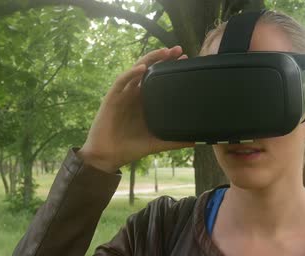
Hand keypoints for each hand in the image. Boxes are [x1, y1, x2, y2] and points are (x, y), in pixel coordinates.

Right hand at [78, 46, 192, 172]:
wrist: (108, 156)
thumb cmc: (131, 148)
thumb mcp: (157, 143)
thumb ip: (175, 141)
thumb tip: (196, 141)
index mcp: (146, 102)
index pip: (160, 78)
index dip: (170, 67)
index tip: (185, 59)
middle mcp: (135, 94)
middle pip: (150, 69)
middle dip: (163, 57)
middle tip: (178, 50)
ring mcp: (124, 94)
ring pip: (136, 70)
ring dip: (149, 59)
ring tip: (164, 52)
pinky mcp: (112, 98)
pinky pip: (121, 81)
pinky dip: (131, 73)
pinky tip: (142, 68)